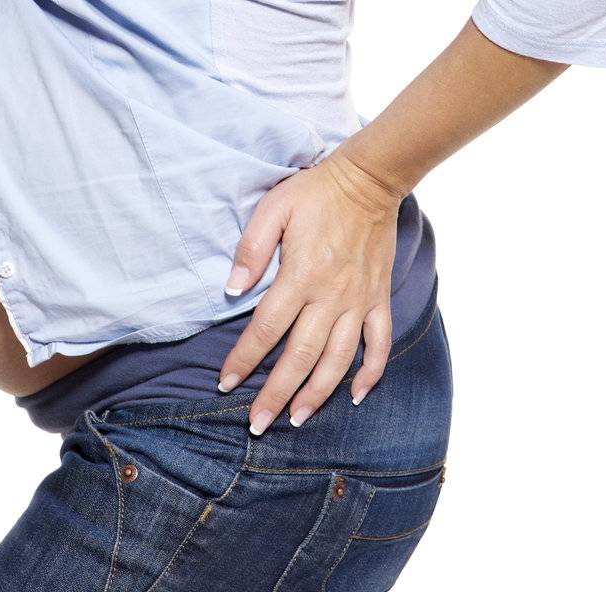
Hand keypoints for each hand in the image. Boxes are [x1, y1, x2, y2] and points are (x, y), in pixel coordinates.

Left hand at [216, 150, 402, 434]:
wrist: (368, 181)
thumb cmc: (315, 192)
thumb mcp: (274, 208)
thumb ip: (252, 249)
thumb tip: (232, 290)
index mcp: (300, 276)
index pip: (266, 329)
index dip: (244, 359)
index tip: (226, 383)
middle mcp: (330, 297)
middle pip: (300, 356)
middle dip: (276, 394)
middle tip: (256, 424)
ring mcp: (358, 301)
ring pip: (338, 360)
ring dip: (317, 394)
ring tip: (298, 420)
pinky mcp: (378, 298)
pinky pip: (378, 343)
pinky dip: (370, 372)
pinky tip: (356, 394)